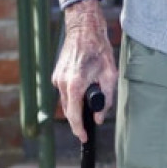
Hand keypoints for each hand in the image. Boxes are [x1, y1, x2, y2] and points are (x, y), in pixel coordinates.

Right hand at [52, 0, 117, 142]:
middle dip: (78, 120)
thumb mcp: (110, 75)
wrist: (83, 30)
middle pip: (69, 111)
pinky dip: (73, 94)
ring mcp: (57, 78)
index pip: (74, 115)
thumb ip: (106, 99)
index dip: (79, 129)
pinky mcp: (56, 74)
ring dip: (76, 106)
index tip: (84, 138)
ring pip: (66, 101)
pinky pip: (64, 91)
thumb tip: (99, 117)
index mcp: (74, 84)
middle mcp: (62, 83)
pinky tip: (83, 88)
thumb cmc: (99, 50)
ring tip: (90, 101)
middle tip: (89, 125)